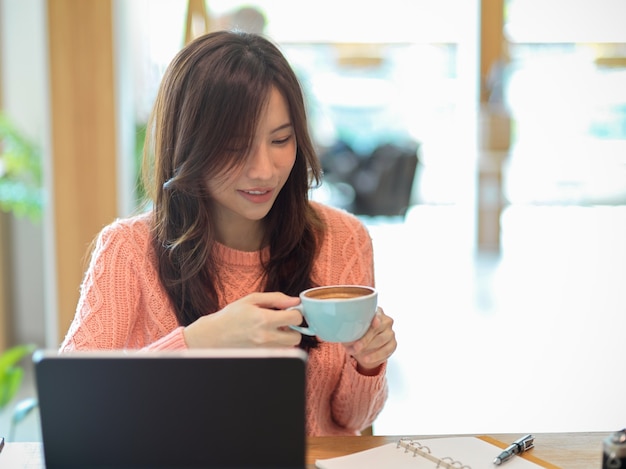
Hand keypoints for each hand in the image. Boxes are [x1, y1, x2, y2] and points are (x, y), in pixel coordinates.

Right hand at [183, 292, 302, 347]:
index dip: (296, 312)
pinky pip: (280, 352)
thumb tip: (295, 301)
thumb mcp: (252, 300)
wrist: (214, 335)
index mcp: (264, 320)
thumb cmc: (232, 315)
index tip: (290, 310)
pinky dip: (278, 345)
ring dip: (286, 337)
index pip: (296, 318)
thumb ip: (276, 298)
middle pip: (297, 337)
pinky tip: (268, 337)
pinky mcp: (262, 356)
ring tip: (273, 329)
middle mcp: (266, 337)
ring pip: (290, 347)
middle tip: (283, 322)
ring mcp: (264, 350)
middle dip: (294, 328)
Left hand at [343, 307, 395, 374]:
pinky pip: (385, 351)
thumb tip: (340, 331)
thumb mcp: (350, 331)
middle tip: (355, 347)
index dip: (376, 317)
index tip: (374, 323)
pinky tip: (366, 359)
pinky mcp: (393, 344)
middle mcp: (386, 321)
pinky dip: (375, 356)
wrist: (363, 350)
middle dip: (365, 339)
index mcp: (376, 312)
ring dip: (368, 348)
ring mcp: (391, 332)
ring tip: (356, 352)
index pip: (378, 313)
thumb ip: (348, 329)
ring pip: (381, 340)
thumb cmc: (356, 335)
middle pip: (377, 328)